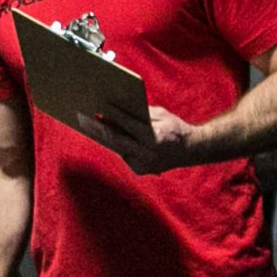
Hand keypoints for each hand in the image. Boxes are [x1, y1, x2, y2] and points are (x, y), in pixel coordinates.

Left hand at [79, 103, 196, 174]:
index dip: (115, 115)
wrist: (191, 150)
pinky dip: (118, 146)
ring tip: (90, 126)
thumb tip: (120, 108)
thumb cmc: (175, 128)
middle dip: (101, 129)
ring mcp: (143, 165)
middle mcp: (147, 153)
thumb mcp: (162, 116)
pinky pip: (124, 155)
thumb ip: (142, 114)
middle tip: (85, 119)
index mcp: (154, 137)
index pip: (130, 125)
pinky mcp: (140, 170)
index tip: (101, 106)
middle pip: (118, 141)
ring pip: (119, 149)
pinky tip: (105, 137)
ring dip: (105, 138)